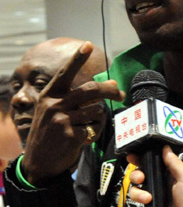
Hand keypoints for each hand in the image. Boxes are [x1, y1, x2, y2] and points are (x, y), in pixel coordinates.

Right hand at [22, 41, 124, 184]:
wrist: (39, 161)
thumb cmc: (50, 133)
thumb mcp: (52, 111)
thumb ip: (74, 98)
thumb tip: (110, 86)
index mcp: (49, 94)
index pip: (65, 73)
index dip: (77, 59)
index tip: (88, 45)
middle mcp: (54, 103)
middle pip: (91, 90)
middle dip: (110, 90)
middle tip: (120, 93)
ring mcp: (62, 119)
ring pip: (96, 110)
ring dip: (98, 119)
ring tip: (87, 126)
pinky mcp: (70, 133)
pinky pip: (94, 127)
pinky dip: (93, 133)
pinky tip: (82, 139)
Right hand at [129, 146, 182, 206]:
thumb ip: (174, 163)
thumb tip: (165, 147)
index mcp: (169, 175)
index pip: (151, 164)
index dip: (140, 160)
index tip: (132, 157)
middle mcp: (160, 187)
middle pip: (139, 177)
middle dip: (136, 176)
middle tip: (141, 179)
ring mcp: (155, 201)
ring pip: (136, 193)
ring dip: (138, 194)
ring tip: (147, 199)